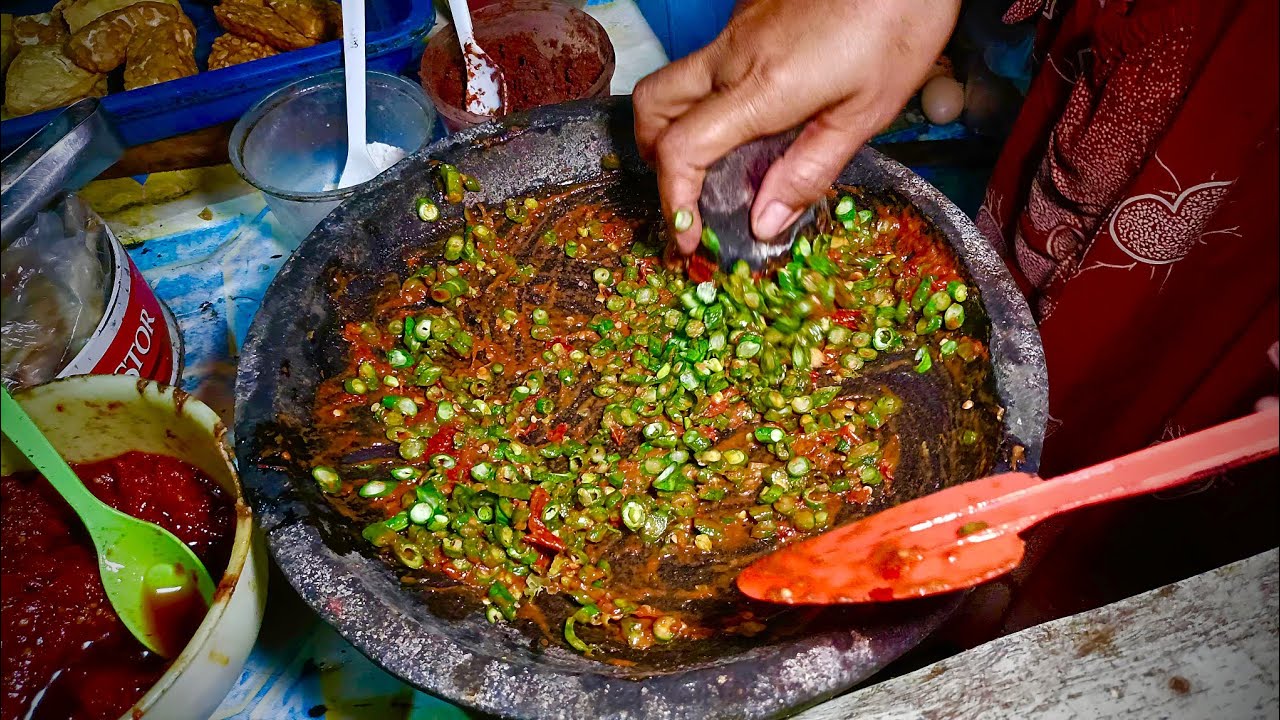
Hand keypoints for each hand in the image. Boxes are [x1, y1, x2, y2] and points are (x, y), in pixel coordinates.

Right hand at [633, 0, 958, 252]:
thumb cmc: (900, 21)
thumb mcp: (867, 111)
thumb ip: (809, 170)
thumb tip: (763, 223)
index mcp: (761, 88)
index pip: (682, 150)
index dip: (676, 202)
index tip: (688, 235)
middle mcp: (733, 55)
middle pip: (652, 108)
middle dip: (655, 158)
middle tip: (687, 193)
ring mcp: (736, 30)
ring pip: (675, 82)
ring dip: (674, 125)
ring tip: (712, 160)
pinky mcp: (749, 14)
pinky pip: (710, 62)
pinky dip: (711, 98)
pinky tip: (755, 112)